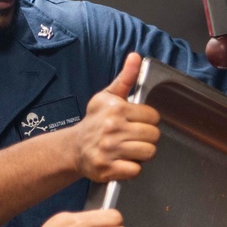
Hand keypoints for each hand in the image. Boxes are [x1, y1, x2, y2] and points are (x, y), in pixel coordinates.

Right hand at [74, 53, 159, 182]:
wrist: (73, 148)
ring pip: (148, 152)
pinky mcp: (107, 168)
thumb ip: (126, 77)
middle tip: (134, 137)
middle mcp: (112, 128)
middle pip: (153, 136)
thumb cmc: (94, 121)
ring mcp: (109, 150)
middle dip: (147, 138)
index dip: (148, 121)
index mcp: (116, 109)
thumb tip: (136, 56)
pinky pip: (135, 170)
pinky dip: (132, 168)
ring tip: (130, 149)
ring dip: (142, 153)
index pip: (153, 117)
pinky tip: (123, 161)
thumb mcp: (108, 96)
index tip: (137, 122)